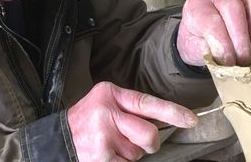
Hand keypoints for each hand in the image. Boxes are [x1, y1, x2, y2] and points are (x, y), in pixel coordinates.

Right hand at [67, 81, 196, 161]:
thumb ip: (130, 107)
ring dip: (129, 153)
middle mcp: (107, 113)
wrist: (58, 139)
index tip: (191, 119)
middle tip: (134, 140)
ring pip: (138, 153)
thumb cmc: (87, 120)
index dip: (172, 112)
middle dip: (148, 143)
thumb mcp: (105, 101)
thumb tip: (162, 121)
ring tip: (110, 145)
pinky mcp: (102, 158)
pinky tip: (106, 155)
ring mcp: (104, 137)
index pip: (147, 103)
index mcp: (110, 95)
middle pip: (148, 135)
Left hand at [177, 0, 250, 66]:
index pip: (211, 20)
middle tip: (244, 59)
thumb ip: (206, 51)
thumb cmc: (195, 43)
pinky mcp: (250, 3)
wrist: (195, 37)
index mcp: (197, 7)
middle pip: (233, 6)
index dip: (222, 42)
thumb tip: (225, 55)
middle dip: (241, 36)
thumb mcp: (193, 50)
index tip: (228, 62)